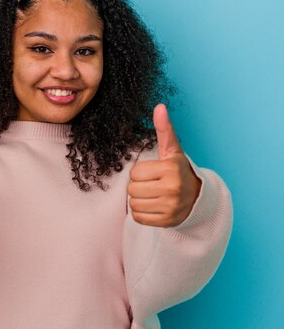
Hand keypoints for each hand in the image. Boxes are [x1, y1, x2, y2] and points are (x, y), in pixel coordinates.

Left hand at [127, 104, 201, 226]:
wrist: (196, 198)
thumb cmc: (177, 171)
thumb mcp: (172, 151)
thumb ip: (164, 129)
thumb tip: (159, 106)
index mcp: (171, 169)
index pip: (135, 173)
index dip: (141, 173)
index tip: (155, 173)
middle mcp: (173, 188)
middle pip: (132, 189)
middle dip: (139, 187)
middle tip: (154, 186)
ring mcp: (171, 207)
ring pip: (134, 204)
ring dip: (140, 201)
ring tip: (155, 196)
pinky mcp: (167, 222)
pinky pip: (139, 218)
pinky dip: (143, 214)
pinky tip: (155, 207)